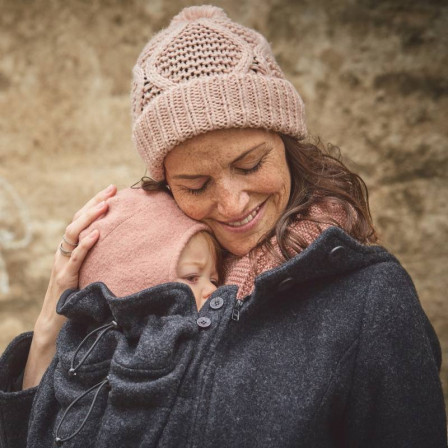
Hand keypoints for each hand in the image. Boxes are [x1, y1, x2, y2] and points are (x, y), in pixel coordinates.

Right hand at [35, 183, 116, 339]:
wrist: (57, 323)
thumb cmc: (77, 296)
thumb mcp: (89, 271)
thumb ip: (99, 257)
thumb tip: (124, 244)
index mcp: (70, 248)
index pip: (82, 219)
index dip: (95, 203)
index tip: (113, 190)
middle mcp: (64, 251)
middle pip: (77, 220)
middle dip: (94, 203)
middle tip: (112, 189)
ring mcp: (62, 264)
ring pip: (72, 234)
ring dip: (89, 218)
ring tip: (105, 205)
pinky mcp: (65, 279)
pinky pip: (74, 259)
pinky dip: (85, 245)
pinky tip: (97, 234)